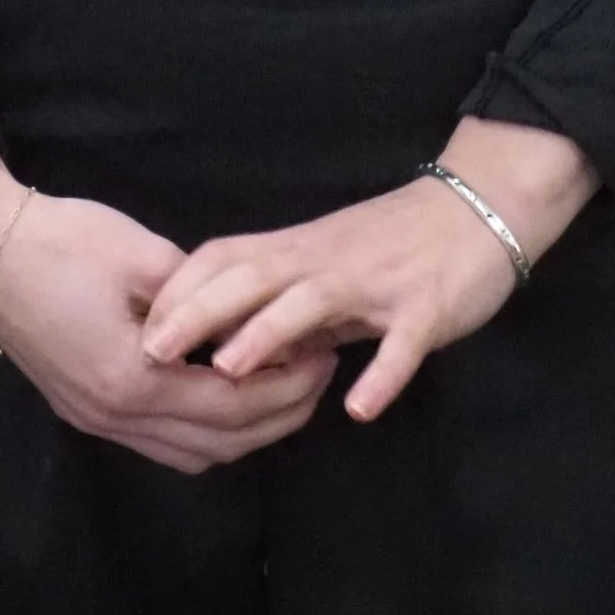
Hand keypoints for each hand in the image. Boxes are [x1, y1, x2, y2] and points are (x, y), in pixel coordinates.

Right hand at [0, 85, 335, 475]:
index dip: (287, 387)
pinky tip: (226, 394)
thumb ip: (200, 295)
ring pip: (191, 454)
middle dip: (278, 416)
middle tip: (318, 375)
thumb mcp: (143, 255)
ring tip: (283, 387)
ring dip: (244, 431)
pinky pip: (162, 443)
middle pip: (219, 444)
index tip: (323, 355)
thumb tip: (249, 315)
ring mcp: (96, 420)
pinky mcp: (85, 410)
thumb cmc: (63, 242)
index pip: (233, 406)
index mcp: (133, 380)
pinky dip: (205, 431)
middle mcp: (116, 417)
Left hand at [137, 117, 599, 425]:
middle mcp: (327, 261)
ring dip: (269, 334)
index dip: (180, 293)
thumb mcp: (327, 264)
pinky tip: (360, 407)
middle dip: (199, 314)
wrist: (479, 207)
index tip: (135, 328)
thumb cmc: (396, 241)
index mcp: (299, 250)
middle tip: (151, 352)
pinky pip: (402, 341)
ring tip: (229, 369)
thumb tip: (226, 343)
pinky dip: (382, 372)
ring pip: (314, 303)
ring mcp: (377, 283)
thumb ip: (280, 300)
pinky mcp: (426, 306)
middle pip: (253, 279)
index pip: (225, 260)